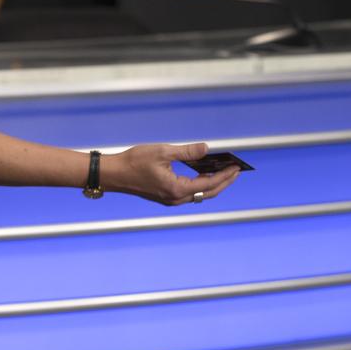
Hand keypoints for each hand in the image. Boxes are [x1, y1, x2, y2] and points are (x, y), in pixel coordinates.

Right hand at [102, 142, 238, 205]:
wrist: (114, 174)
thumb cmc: (135, 161)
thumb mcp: (163, 152)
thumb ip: (187, 152)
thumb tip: (207, 149)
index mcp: (176, 189)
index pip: (209, 184)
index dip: (225, 176)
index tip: (236, 167)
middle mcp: (175, 198)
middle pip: (207, 193)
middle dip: (224, 182)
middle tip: (236, 171)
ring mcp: (170, 200)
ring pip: (199, 195)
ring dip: (213, 184)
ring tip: (224, 172)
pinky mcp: (165, 197)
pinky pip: (189, 193)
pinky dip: (200, 185)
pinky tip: (204, 174)